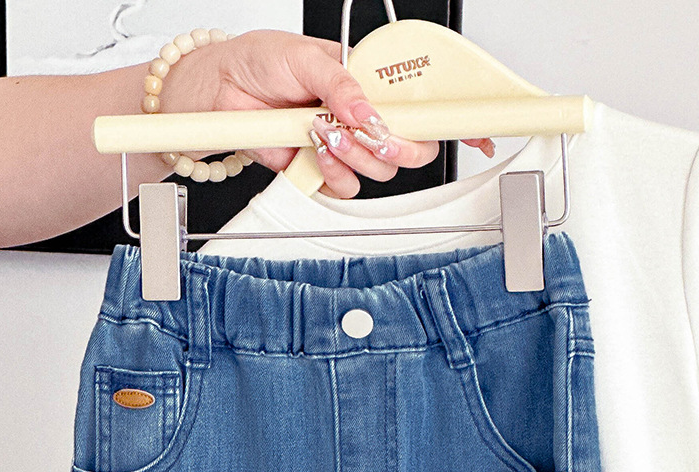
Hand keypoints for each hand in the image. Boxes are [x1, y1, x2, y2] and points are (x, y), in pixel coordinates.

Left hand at [158, 29, 493, 197]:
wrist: (221, 89)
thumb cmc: (261, 61)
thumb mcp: (303, 57)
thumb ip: (340, 85)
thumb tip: (367, 111)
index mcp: (370, 81)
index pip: (423, 102)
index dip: (453, 117)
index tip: (477, 130)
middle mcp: (363, 115)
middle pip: (409, 147)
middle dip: (392, 145)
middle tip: (365, 131)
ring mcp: (346, 144)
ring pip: (377, 170)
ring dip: (352, 155)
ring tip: (320, 129)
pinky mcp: (322, 168)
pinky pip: (345, 187)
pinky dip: (331, 174)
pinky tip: (312, 151)